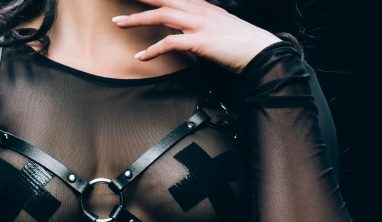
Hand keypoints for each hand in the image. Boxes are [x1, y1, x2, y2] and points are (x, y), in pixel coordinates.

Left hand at [111, 0, 283, 73]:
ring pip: (162, 15)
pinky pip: (170, 43)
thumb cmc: (243, 44)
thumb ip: (203, 26)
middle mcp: (200, 11)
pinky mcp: (200, 41)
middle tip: (119, 3)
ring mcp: (200, 24)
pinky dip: (153, 50)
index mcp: (204, 6)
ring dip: (137, 19)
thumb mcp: (220, 28)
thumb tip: (188, 33)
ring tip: (119, 23)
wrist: (262, 53)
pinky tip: (141, 56)